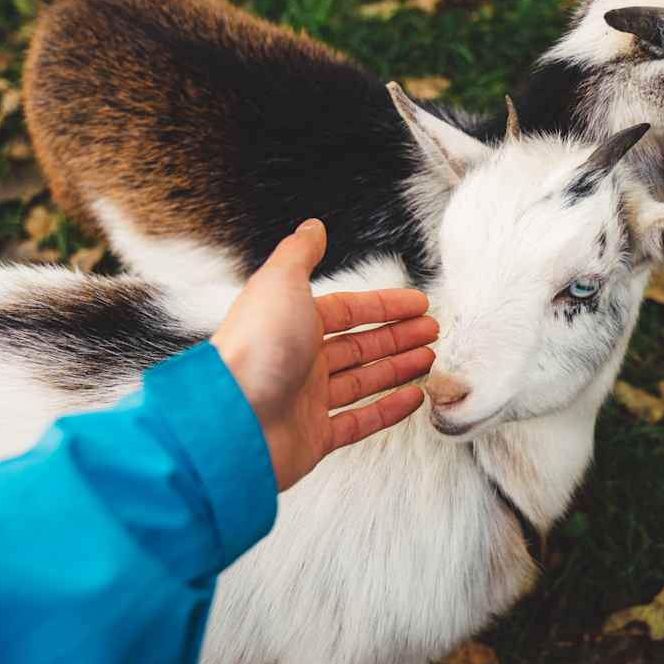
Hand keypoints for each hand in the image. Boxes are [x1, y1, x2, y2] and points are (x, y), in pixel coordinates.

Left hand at [211, 219, 436, 490]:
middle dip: (397, 335)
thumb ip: (299, 253)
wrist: (233, 421)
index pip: (348, 310)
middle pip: (359, 344)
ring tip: (428, 359)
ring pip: (362, 380)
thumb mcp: (279, 283)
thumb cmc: (253, 351)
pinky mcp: (314, 436)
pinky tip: (412, 398)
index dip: (385, 305)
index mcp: (291, 323)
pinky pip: (360, 421)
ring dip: (397, 367)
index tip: (417, 304)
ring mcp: (307, 400)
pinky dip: (389, 410)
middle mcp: (298, 360)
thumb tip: (312, 227)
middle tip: (430, 331)